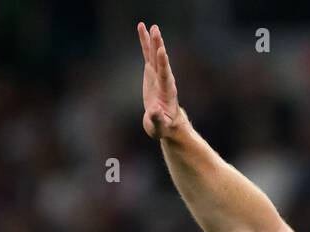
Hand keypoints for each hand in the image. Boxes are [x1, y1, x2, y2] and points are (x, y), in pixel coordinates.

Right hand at [137, 22, 180, 139]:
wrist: (167, 123)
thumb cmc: (163, 127)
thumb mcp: (159, 127)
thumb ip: (157, 119)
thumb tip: (155, 110)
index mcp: (167, 93)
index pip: (165, 76)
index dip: (163, 64)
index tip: (162, 51)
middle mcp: (164, 81)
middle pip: (161, 62)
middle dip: (158, 47)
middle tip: (156, 31)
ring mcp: (158, 75)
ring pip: (154, 55)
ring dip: (153, 41)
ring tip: (150, 26)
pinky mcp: (151, 73)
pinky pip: (148, 55)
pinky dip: (145, 43)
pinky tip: (142, 29)